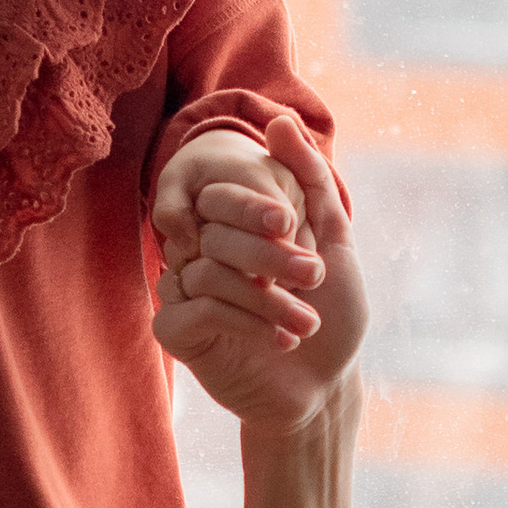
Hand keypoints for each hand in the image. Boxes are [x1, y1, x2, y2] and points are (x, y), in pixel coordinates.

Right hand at [157, 152, 366, 433]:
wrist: (323, 388)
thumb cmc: (332, 316)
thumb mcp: (333, 240)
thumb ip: (309, 180)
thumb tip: (280, 120)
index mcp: (234, 229)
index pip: (228, 196)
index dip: (267, 214)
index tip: (306, 243)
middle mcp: (203, 253)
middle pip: (219, 233)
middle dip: (275, 258)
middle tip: (315, 280)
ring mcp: (184, 290)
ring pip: (210, 271)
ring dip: (266, 298)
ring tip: (305, 324)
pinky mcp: (174, 330)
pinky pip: (196, 308)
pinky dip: (243, 321)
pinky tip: (277, 342)